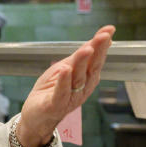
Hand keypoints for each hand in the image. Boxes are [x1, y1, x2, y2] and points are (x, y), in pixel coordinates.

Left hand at [17, 26, 114, 146]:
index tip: (109, 30)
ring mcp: (70, 97)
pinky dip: (64, 82)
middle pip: (91, 67)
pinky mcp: (55, 105)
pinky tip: (65, 70)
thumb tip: (99, 40)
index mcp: (86, 78)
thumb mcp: (66, 68)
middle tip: (103, 37)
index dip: (102, 44)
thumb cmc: (51, 91)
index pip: (96, 58)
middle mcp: (83, 88)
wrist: (37, 116)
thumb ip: (81, 56)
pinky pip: (61, 93)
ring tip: (86, 49)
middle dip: (98, 51)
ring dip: (81, 63)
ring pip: (78, 78)